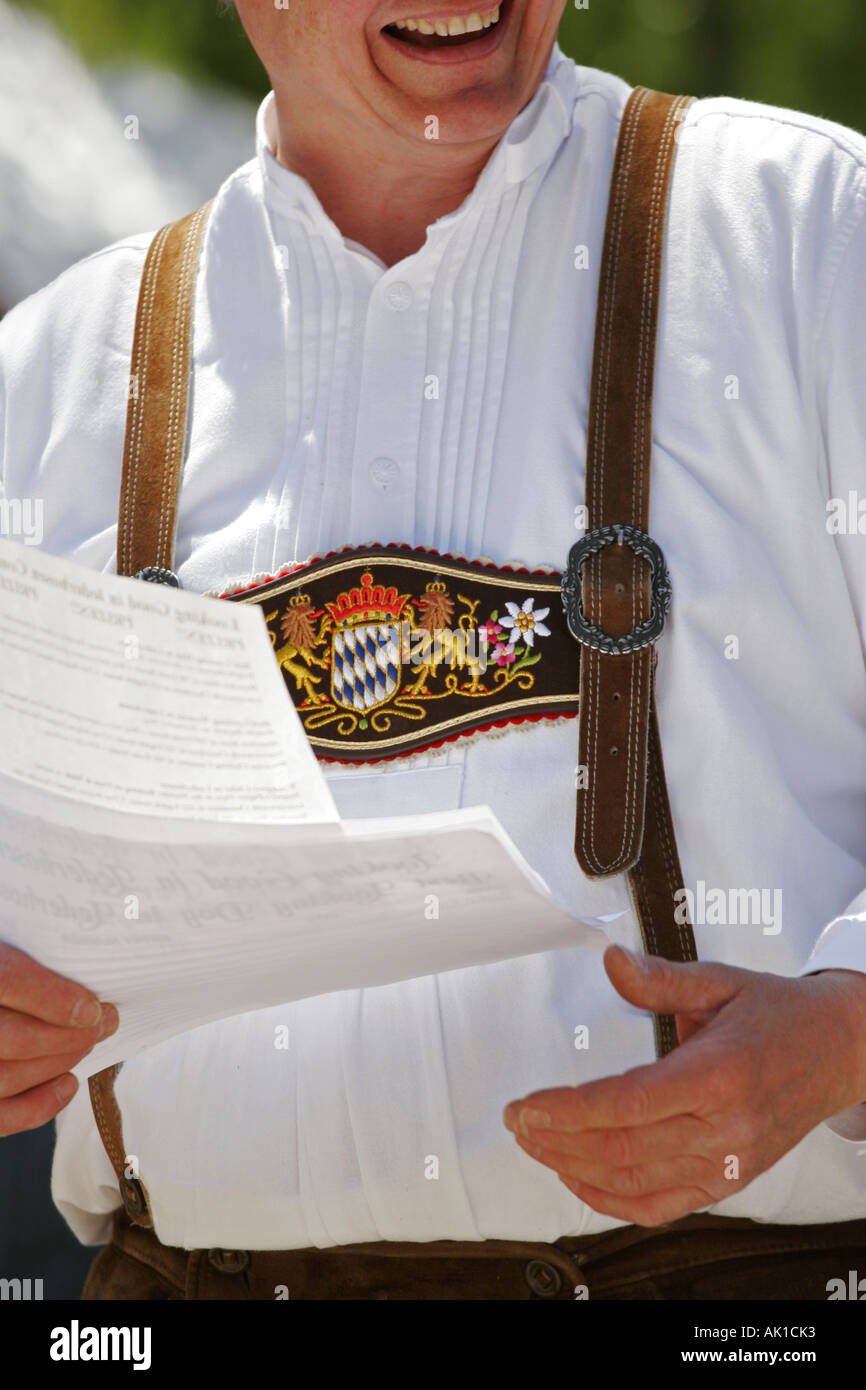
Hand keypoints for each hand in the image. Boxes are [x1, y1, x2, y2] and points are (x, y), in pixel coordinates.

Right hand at [0, 944, 117, 1136]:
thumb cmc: (3, 967)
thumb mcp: (11, 942)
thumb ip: (37, 954)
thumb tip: (91, 968)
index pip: (6, 982)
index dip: (52, 997)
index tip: (92, 1007)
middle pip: (13, 1037)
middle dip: (69, 1035)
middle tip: (105, 1021)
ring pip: (7, 1076)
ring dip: (60, 1062)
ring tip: (89, 1042)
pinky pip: (0, 1115)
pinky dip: (39, 1106)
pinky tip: (69, 1083)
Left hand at [503, 945, 865, 1226]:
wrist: (840, 1051)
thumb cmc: (779, 1016)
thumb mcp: (720, 981)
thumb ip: (660, 978)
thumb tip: (612, 961)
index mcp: (718, 1075)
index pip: (627, 1103)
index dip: (568, 1110)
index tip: (527, 1105)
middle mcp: (724, 1128)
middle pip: (622, 1149)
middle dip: (557, 1140)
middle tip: (518, 1123)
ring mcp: (727, 1163)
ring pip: (635, 1182)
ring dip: (574, 1168)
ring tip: (536, 1145)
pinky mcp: (728, 1182)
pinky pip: (662, 1205)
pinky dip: (613, 1200)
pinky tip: (579, 1179)